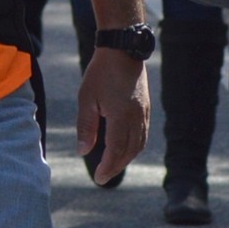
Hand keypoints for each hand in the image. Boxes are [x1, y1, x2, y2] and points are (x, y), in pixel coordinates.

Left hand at [75, 47, 148, 185]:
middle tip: (102, 177)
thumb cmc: (101, 72)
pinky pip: (142, 134)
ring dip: (126, 158)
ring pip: (139, 144)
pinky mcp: (145, 108)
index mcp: (121, 115)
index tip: (98, 178)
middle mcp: (136, 117)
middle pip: (129, 151)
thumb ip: (86, 127)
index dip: (108, 166)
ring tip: (112, 166)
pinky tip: (124, 149)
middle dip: (116, 166)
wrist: (123, 49)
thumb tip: (83, 151)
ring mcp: (143, 112)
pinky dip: (134, 147)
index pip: (116, 149)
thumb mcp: (86, 98)